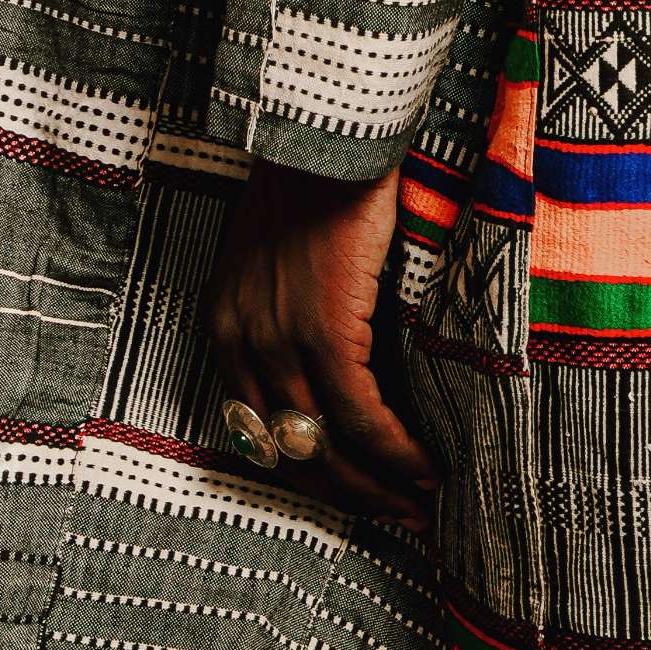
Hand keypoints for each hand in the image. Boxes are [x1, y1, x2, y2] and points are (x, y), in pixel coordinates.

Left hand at [207, 159, 435, 527]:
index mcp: (225, 324)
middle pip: (287, 449)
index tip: (348, 490)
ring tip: (417, 505)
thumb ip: (292, 308)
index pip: (255, 427)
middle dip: (342, 494)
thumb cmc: (317, 178)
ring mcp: (278, 338)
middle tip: (391, 517)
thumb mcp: (280, 254)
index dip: (306, 469)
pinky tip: (425, 468)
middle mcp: (240, 340)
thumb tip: (343, 356)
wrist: (330, 132)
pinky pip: (361, 414)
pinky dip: (395, 450)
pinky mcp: (325, 329)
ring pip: (326, 442)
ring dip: (376, 485)